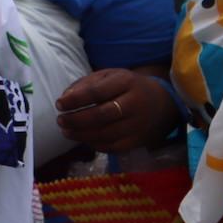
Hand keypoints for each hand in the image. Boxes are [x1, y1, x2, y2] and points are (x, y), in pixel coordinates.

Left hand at [56, 68, 179, 152]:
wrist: (162, 102)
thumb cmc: (127, 87)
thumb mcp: (110, 76)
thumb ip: (86, 84)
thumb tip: (65, 98)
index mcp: (126, 82)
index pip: (96, 92)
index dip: (75, 100)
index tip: (59, 104)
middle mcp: (135, 103)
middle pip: (101, 115)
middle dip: (76, 120)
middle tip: (60, 121)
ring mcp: (139, 124)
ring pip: (106, 133)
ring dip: (82, 135)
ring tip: (66, 131)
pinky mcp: (139, 140)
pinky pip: (114, 147)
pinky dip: (95, 144)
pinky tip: (83, 139)